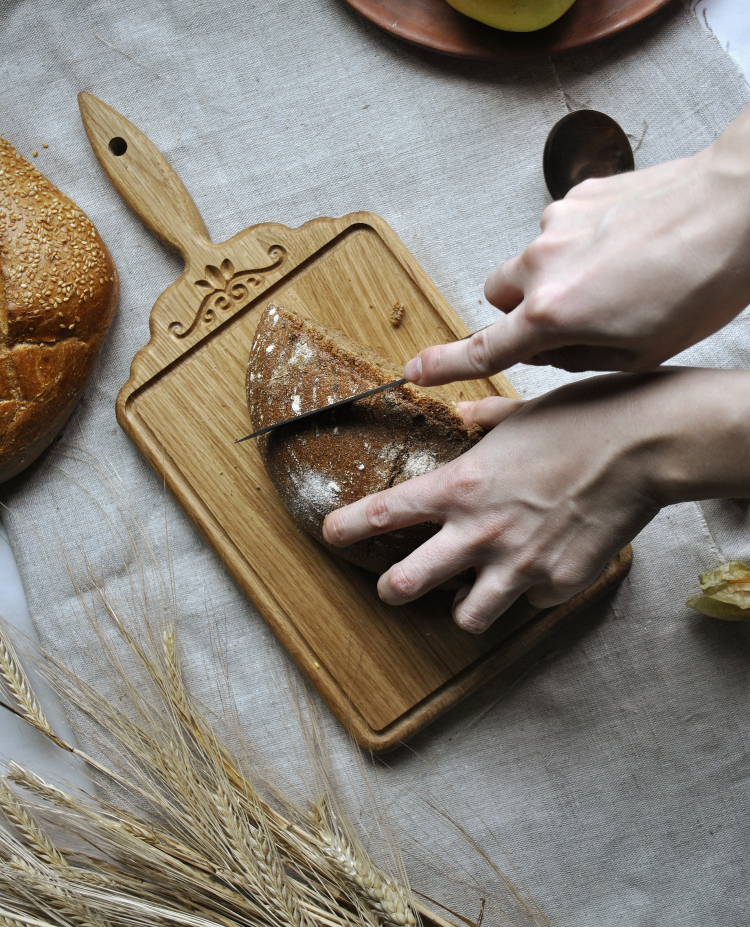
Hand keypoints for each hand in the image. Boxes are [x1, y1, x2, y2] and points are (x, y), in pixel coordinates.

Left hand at [323, 368, 749, 631]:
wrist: (642, 445)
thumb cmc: (579, 419)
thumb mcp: (518, 411)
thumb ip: (481, 418)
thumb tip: (462, 410)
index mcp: (460, 486)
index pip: (382, 515)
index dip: (347, 529)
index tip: (331, 535)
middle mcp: (479, 532)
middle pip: (404, 585)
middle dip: (392, 590)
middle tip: (395, 585)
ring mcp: (518, 566)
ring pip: (466, 618)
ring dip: (465, 605)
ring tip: (474, 590)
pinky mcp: (557, 585)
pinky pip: (528, 604)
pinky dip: (527, 593)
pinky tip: (540, 569)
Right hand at [404, 106, 749, 383]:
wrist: (738, 206)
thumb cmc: (702, 284)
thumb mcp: (640, 354)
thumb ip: (576, 358)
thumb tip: (545, 349)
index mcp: (554, 313)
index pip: (482, 349)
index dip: (444, 366)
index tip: (413, 371)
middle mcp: (541, 264)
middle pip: (498, 297)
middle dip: (521, 312)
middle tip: (572, 319)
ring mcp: (555, 222)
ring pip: (528, 262)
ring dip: (553, 277)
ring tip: (615, 278)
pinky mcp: (576, 194)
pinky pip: (559, 229)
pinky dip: (580, 244)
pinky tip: (626, 246)